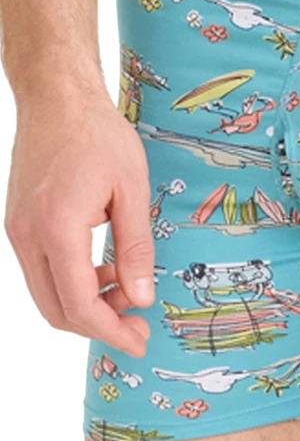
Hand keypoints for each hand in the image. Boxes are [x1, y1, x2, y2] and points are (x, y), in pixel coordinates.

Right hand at [4, 85, 153, 356]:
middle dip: (98, 326)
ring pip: (46, 294)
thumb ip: (136, 247)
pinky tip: (104, 271)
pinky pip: (41, 271)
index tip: (138, 340)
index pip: (78, 305)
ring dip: (85, 305)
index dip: (110, 331)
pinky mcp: (18, 224)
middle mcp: (27, 237)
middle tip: (138, 325)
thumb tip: (141, 297)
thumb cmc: (99, 135)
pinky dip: (71, 283)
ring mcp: (17, 231)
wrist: (58, 100)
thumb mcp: (132, 188)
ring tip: (128, 292)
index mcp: (57, 229)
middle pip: (56, 309)